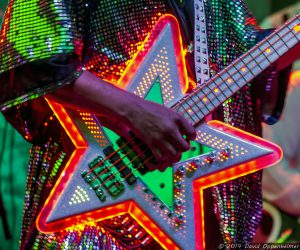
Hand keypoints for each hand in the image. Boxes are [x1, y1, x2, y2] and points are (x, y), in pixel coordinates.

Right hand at [49, 71, 195, 170]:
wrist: (133, 109)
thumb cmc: (150, 109)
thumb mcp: (168, 111)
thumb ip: (177, 122)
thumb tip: (185, 132)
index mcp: (177, 119)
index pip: (192, 133)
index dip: (191, 137)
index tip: (187, 137)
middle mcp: (171, 129)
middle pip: (185, 147)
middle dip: (183, 149)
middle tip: (178, 146)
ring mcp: (161, 137)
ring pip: (174, 154)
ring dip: (173, 155)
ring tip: (170, 152)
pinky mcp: (151, 143)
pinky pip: (161, 157)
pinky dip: (162, 158)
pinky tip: (160, 154)